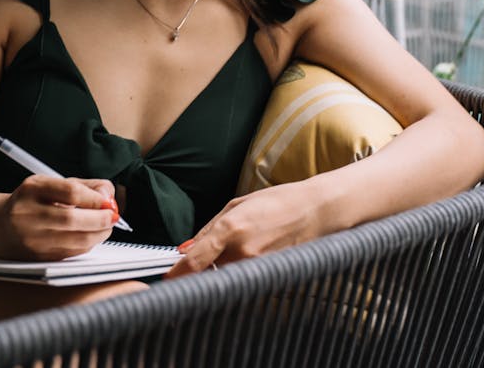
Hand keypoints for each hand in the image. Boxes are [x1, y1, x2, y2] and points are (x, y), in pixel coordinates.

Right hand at [0, 176, 117, 259]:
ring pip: (75, 240)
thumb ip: (84, 186)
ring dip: (99, 233)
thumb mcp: (52, 184)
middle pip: (72, 219)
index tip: (108, 201)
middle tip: (113, 216)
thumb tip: (108, 197)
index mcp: (32, 189)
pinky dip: (88, 244)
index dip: (95, 198)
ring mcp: (31, 239)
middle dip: (101, 219)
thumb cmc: (32, 201)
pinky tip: (91, 236)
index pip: (70, 192)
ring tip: (105, 226)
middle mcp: (28, 214)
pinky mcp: (38, 257)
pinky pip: (72, 252)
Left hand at [164, 181, 326, 277]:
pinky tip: (246, 260)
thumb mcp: (238, 204)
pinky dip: (237, 275)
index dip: (175, 274)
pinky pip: (242, 281)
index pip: (192, 262)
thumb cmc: (279, 202)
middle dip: (197, 273)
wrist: (316, 211)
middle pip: (205, 276)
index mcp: (231, 229)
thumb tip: (186, 249)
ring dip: (217, 273)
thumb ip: (209, 228)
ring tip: (230, 255)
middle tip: (194, 267)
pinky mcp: (269, 276)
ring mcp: (257, 267)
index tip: (167, 278)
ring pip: (223, 280)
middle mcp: (242, 252)